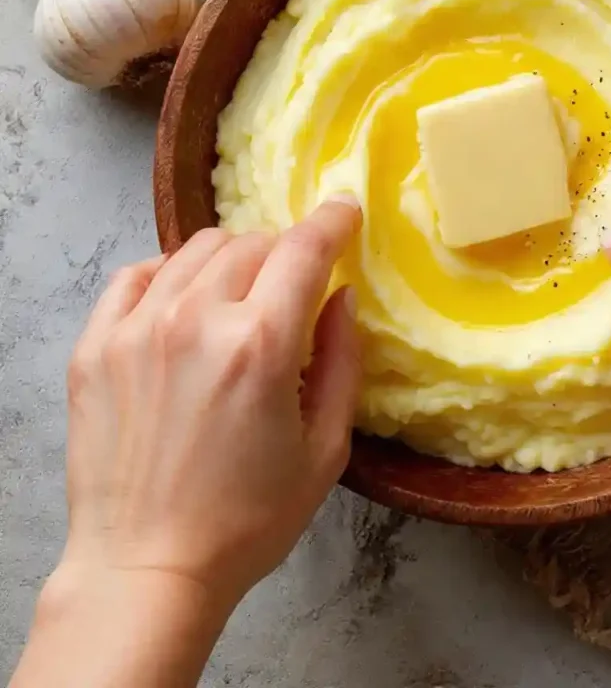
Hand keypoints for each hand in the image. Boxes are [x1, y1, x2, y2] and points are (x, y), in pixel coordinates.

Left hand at [59, 197, 362, 608]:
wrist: (146, 569)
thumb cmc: (248, 519)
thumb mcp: (325, 448)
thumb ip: (343, 360)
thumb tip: (341, 296)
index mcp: (261, 345)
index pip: (304, 249)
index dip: (333, 221)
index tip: (345, 210)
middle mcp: (195, 320)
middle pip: (252, 243)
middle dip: (285, 251)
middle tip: (294, 283)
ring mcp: (136, 330)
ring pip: (195, 249)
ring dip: (232, 259)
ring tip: (241, 294)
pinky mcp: (94, 347)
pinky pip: (136, 275)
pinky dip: (169, 273)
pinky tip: (183, 301)